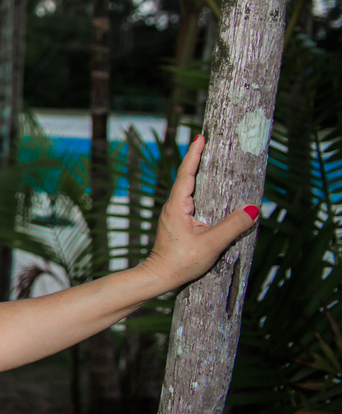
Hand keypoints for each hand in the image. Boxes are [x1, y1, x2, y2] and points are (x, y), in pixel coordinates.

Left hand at [141, 134, 258, 290]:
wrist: (159, 276)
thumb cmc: (181, 261)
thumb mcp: (212, 244)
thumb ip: (233, 226)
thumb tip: (253, 209)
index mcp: (177, 206)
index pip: (187, 174)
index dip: (194, 155)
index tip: (200, 137)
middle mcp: (173, 206)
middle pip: (186, 177)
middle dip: (196, 158)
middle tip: (207, 140)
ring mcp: (173, 214)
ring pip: (187, 188)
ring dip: (196, 173)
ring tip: (209, 158)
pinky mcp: (177, 222)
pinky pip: (189, 199)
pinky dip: (198, 188)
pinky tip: (208, 190)